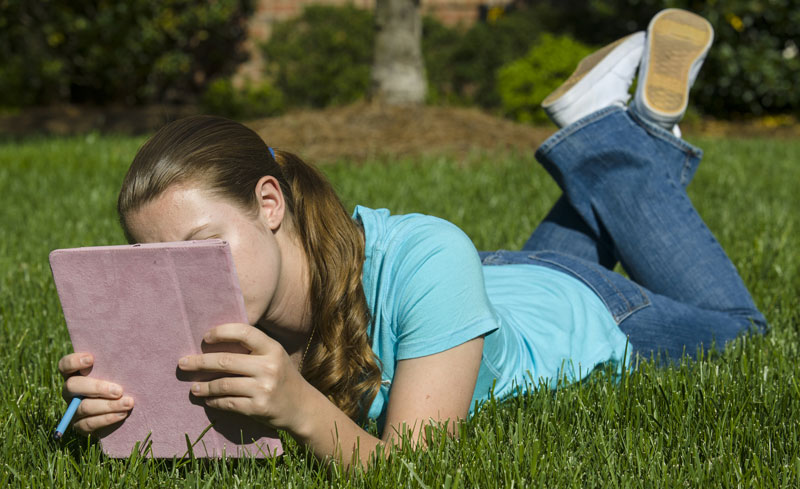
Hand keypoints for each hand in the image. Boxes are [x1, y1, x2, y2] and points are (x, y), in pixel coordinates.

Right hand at [57, 353, 133, 434]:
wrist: (129, 408)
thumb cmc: (127, 380)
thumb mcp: (123, 368)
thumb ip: (120, 358)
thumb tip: (132, 341)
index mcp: (77, 373)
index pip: (65, 365)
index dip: (74, 361)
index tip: (92, 359)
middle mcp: (71, 391)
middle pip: (73, 386)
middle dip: (97, 387)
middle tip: (119, 390)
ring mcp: (74, 409)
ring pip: (84, 407)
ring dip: (108, 405)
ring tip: (129, 403)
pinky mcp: (81, 426)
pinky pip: (89, 424)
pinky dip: (107, 418)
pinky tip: (122, 414)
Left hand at [178, 323, 311, 434]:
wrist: (302, 407)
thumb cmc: (282, 377)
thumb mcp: (274, 356)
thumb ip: (252, 349)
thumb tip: (214, 342)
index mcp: (273, 348)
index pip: (245, 332)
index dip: (222, 332)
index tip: (205, 337)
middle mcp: (269, 366)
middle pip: (226, 361)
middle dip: (200, 362)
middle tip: (182, 363)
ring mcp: (264, 388)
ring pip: (223, 384)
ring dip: (204, 386)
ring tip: (193, 387)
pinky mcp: (258, 408)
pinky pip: (228, 403)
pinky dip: (214, 401)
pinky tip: (208, 399)